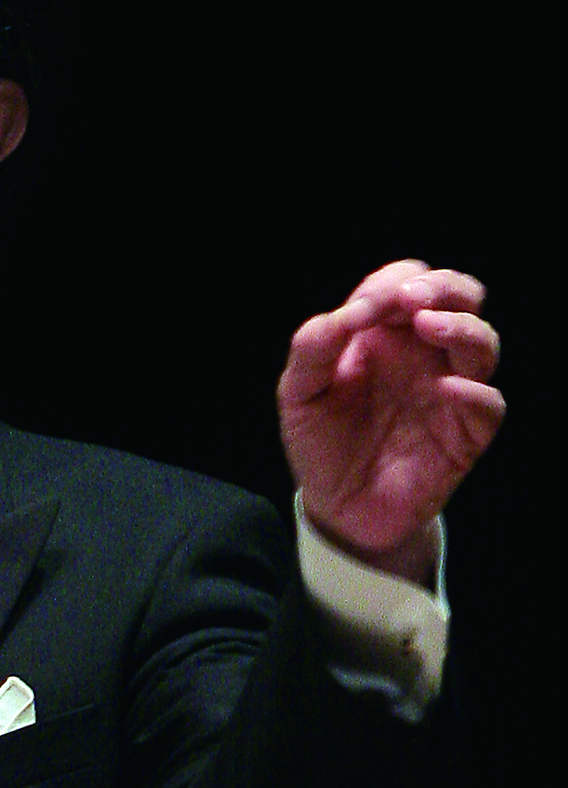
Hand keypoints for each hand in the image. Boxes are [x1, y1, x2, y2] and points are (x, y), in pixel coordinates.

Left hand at [278, 260, 503, 578]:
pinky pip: (489, 403)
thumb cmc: (321, 439)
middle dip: (443, 288)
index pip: (405, 283)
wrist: (337, 505)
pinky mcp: (466, 432)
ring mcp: (449, 389)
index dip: (395, 282)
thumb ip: (314, 345)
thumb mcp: (297, 391)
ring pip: (483, 342)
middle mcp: (423, 354)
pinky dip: (474, 391)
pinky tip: (447, 388)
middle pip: (459, 298)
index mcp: (383, 334)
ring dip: (462, 327)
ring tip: (428, 327)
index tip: (370, 302)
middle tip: (412, 299)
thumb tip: (352, 310)